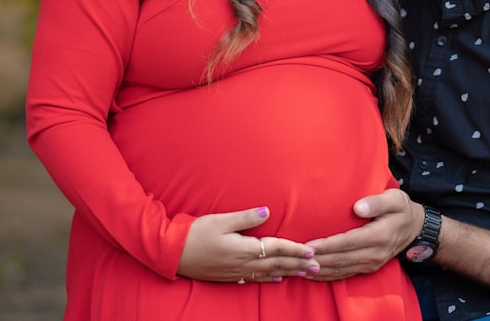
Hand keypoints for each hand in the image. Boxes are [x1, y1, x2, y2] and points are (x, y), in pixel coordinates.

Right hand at [177, 206, 319, 282]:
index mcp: (244, 248)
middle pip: (276, 264)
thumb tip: (267, 211)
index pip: (276, 249)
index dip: (295, 250)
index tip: (312, 251)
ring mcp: (236, 272)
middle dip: (298, 265)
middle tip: (317, 267)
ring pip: (268, 274)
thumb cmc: (195, 233)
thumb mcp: (221, 220)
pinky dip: (268, 279)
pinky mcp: (228, 276)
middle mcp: (243, 263)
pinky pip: (254, 279)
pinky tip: (277, 279)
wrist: (172, 253)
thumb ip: (246, 217)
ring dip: (287, 273)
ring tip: (303, 274)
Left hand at [304, 188, 422, 280]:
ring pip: (340, 270)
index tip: (307, 245)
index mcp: (379, 236)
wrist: (416, 228)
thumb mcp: (394, 199)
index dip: (326, 245)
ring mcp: (372, 263)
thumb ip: (376, 202)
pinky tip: (312, 274)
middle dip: (316, 260)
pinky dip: (327, 276)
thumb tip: (357, 208)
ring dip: (318, 270)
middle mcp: (375, 254)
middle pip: (340, 259)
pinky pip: (345, 275)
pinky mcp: (369, 268)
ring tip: (297, 268)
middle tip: (294, 257)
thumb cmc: (401, 209)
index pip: (347, 242)